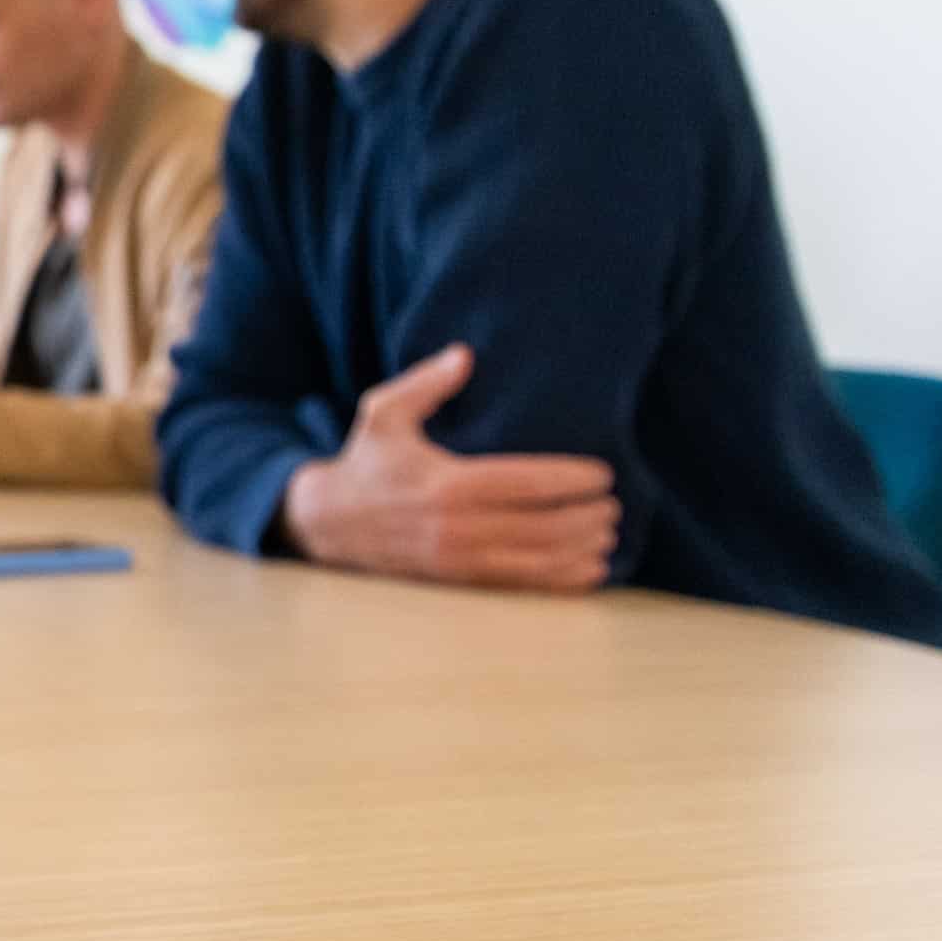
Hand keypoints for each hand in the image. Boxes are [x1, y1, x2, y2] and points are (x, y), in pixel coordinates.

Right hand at [280, 344, 619, 592]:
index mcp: (446, 484)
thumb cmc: (366, 462)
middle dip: (588, 517)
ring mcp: (458, 560)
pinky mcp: (458, 582)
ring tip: (608, 533)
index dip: (572, 480)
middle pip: (544, 526)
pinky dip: (563, 581)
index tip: (603, 474)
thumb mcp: (383, 412)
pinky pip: (523, 586)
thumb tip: (465, 355)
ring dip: (583, 549)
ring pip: (539, 560)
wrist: (328, 523)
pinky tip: (591, 569)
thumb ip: (426, 384)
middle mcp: (456, 528)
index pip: (527, 483)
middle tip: (613, 505)